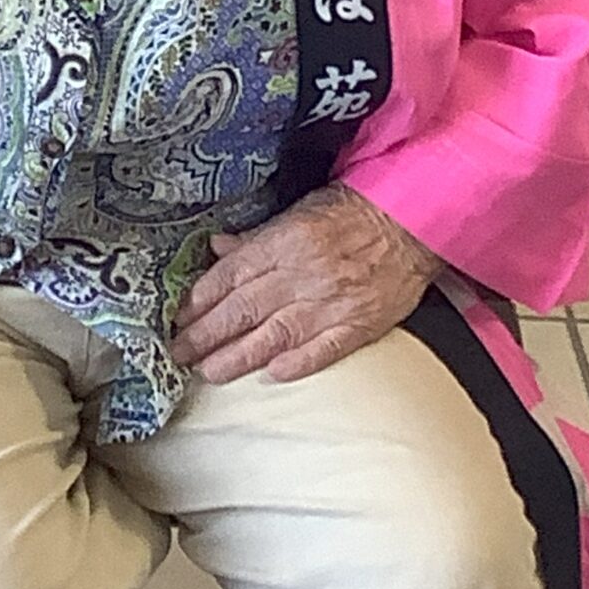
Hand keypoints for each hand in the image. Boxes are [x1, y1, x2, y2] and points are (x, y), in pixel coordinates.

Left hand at [171, 186, 437, 385]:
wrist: (410, 221)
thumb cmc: (350, 213)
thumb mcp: (297, 212)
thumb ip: (256, 238)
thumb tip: (217, 250)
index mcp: (284, 241)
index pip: (232, 275)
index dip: (201, 299)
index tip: (178, 318)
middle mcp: (302, 274)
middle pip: (244, 309)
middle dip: (206, 334)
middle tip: (179, 353)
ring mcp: (331, 303)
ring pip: (274, 335)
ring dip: (238, 357)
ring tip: (209, 372)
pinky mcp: (360, 325)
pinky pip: (324, 349)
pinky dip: (297, 363)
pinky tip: (271, 376)